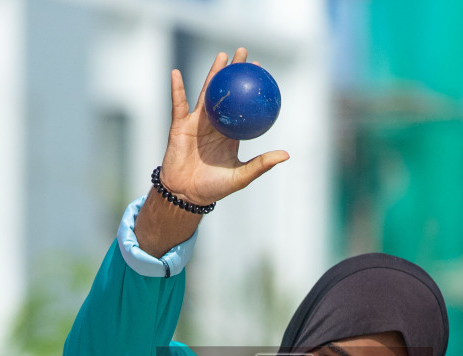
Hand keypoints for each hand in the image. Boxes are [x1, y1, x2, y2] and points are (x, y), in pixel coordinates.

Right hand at [160, 48, 288, 205]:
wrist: (187, 195)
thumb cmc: (214, 187)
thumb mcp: (241, 175)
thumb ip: (261, 164)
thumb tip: (286, 155)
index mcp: (230, 133)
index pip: (242, 104)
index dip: (250, 87)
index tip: (260, 71)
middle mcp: (215, 123)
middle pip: (226, 92)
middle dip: (234, 72)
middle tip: (243, 53)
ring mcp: (197, 122)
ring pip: (206, 92)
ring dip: (213, 73)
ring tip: (222, 56)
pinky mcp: (179, 125)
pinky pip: (178, 104)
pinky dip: (176, 88)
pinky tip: (176, 73)